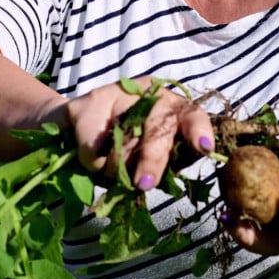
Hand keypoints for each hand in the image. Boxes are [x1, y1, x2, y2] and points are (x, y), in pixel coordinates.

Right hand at [65, 77, 214, 189]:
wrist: (75, 125)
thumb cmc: (124, 144)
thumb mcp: (153, 151)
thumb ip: (169, 161)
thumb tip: (175, 179)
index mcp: (169, 106)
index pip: (191, 114)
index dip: (198, 130)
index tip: (204, 148)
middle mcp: (145, 93)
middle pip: (156, 129)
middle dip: (152, 161)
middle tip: (143, 184)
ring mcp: (112, 94)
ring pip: (121, 144)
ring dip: (116, 169)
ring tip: (112, 167)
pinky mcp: (83, 105)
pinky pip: (92, 148)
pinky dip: (92, 163)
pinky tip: (91, 156)